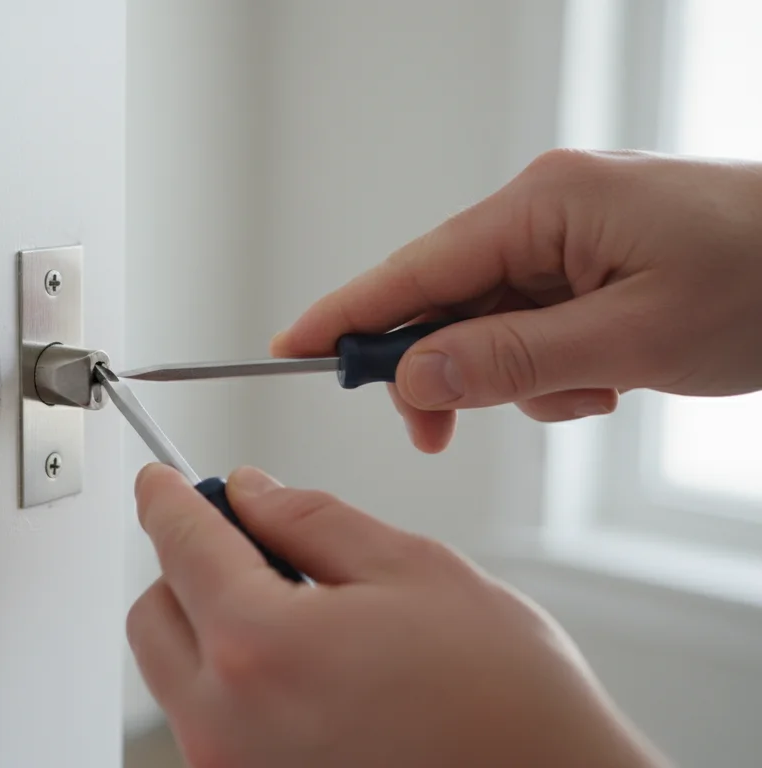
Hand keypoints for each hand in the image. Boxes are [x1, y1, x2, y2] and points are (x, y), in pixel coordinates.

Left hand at [128, 464, 668, 767]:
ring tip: (301, 618)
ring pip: (176, 675)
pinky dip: (236, 685)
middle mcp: (226, 723)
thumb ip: (311, 521)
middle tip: (248, 545)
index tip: (161, 481)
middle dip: (186, 568)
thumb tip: (252, 492)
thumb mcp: (414, 571)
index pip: (178, 544)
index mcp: (259, 648)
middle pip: (154, 615)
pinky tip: (308, 674)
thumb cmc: (508, 705)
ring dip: (211, 629)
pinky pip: (210, 724)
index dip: (167, 497)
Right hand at [272, 150, 761, 451]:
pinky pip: (534, 324)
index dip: (347, 317)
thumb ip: (513, 361)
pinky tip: (608, 378)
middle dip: (446, 371)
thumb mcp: (633, 338)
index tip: (288, 351)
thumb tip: (417, 377)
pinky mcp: (591, 262)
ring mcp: (568, 235)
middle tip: (439, 433)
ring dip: (519, 378)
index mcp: (544, 205)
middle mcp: (545, 210)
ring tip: (593, 392)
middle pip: (444, 299)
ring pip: (490, 324)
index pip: (415, 268)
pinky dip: (554, 368)